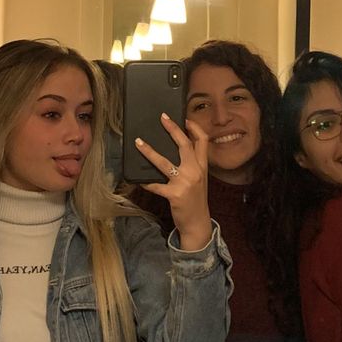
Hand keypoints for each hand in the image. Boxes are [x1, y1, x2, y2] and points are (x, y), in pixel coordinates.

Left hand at [137, 114, 212, 251]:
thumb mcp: (199, 180)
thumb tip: (176, 150)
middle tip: (162, 118)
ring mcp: (185, 183)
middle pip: (184, 145)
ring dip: (149, 151)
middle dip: (173, 129)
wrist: (198, 223)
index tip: (185, 118)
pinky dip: (146, 182)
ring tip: (138, 142)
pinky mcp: (174, 194)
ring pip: (164, 162)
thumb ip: (192, 165)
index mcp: (202, 166)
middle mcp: (195, 171)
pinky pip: (155, 185)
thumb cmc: (195, 200)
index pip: (202, 141)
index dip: (194, 127)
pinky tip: (139, 180)